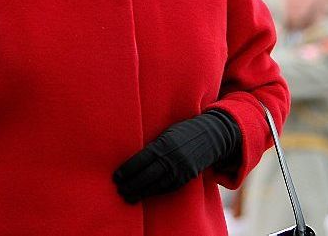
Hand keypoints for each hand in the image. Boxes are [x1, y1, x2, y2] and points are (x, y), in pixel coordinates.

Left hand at [113, 110, 239, 203]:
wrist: (211, 136)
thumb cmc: (184, 131)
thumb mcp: (167, 132)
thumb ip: (153, 145)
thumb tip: (134, 156)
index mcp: (164, 144)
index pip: (141, 160)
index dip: (127, 170)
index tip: (116, 177)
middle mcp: (172, 158)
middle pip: (146, 176)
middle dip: (131, 185)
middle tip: (119, 190)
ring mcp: (180, 170)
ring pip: (156, 185)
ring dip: (141, 192)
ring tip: (128, 196)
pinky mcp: (186, 178)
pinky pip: (168, 188)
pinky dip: (155, 192)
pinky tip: (145, 194)